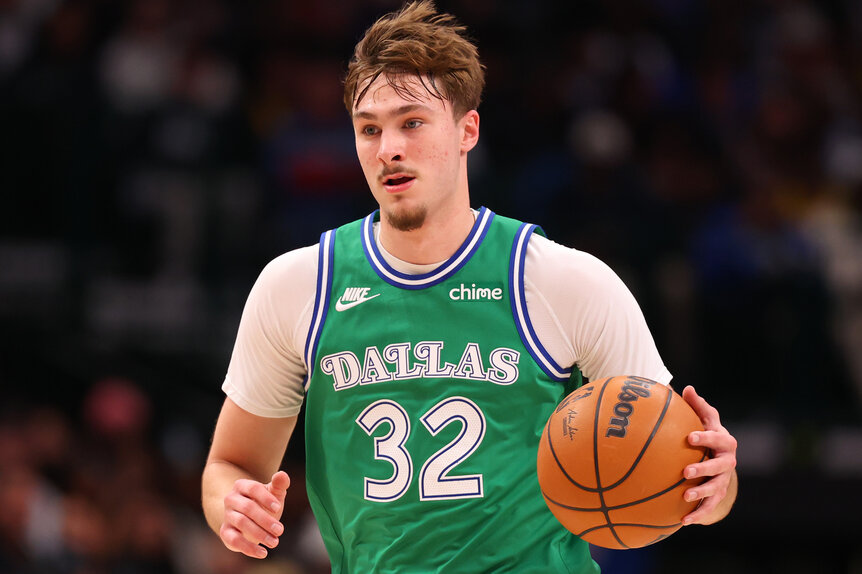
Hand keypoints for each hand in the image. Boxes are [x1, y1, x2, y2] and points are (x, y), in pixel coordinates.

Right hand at [220, 470, 289, 557]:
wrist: (249, 517)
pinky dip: (248, 548)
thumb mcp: (274, 493)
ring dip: (259, 534)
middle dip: (265, 520)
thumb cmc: (264, 503)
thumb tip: (282, 475)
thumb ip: (279, 484)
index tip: (278, 507)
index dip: (265, 498)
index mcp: (242, 485)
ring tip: (275, 542)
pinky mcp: (225, 532)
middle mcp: (231, 499)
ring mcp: (226, 515)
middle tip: (280, 530)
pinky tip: (263, 553)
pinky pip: (234, 540)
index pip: (253, 489)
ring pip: (241, 523)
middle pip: (248, 508)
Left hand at [680, 386, 737, 524]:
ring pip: (716, 489)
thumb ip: (696, 405)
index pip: (717, 438)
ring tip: (684, 497)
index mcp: (725, 441)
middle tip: (685, 471)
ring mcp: (724, 479)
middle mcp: (728, 461)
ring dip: (701, 494)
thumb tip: (686, 387)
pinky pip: (710, 507)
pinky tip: (683, 521)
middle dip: (703, 469)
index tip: (690, 436)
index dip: (705, 437)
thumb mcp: (705, 418)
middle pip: (719, 466)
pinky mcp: (719, 495)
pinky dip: (698, 514)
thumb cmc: (707, 433)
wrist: (720, 457)